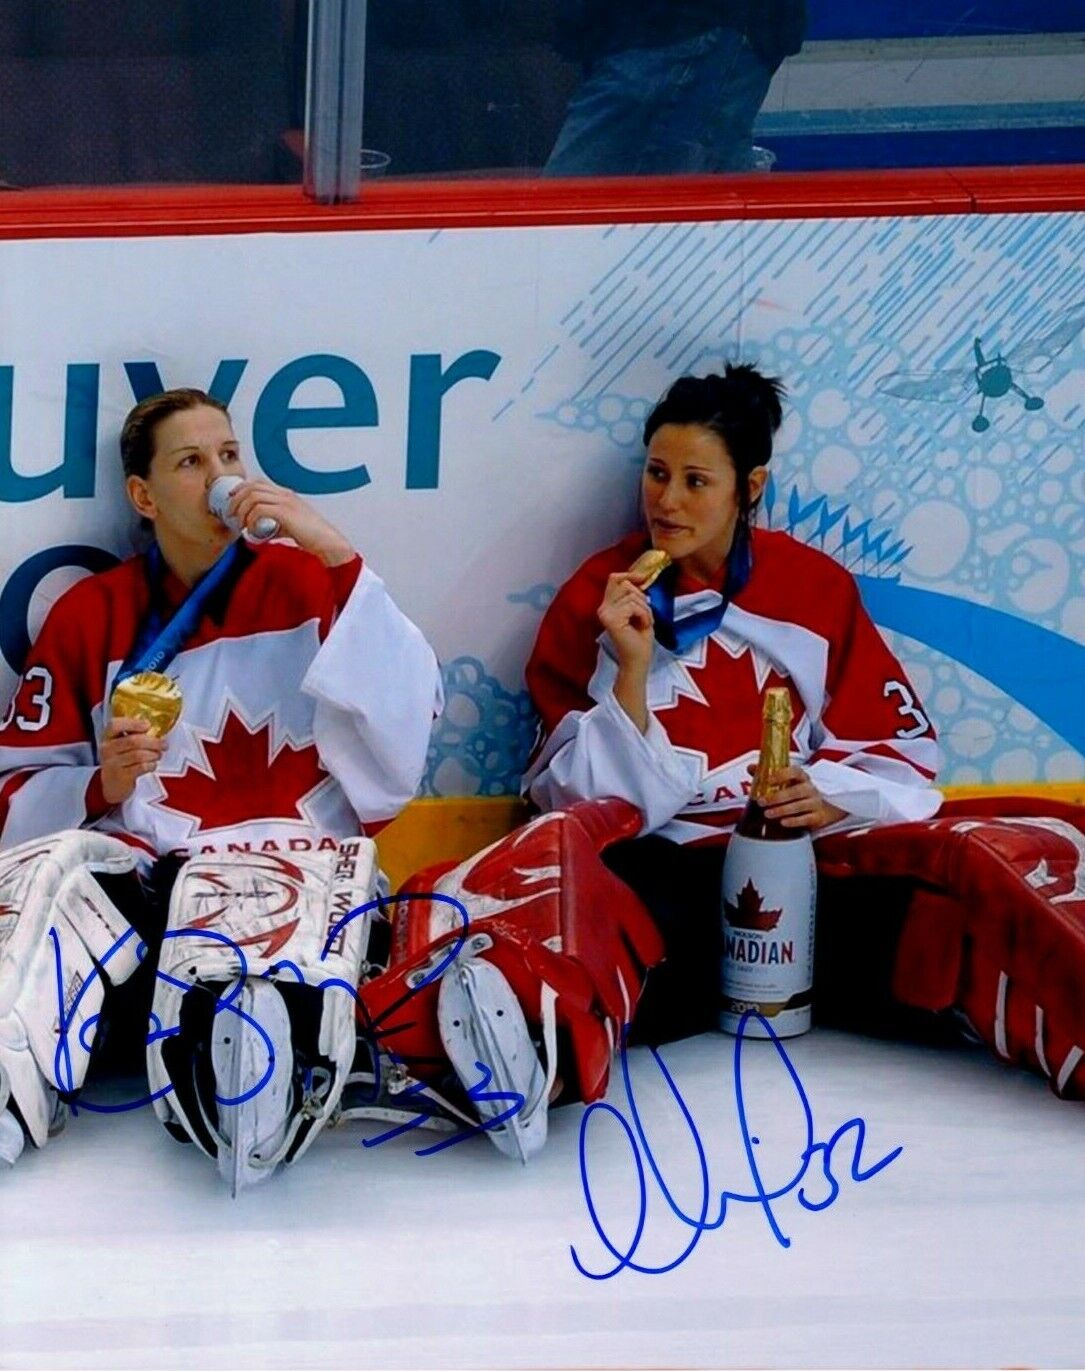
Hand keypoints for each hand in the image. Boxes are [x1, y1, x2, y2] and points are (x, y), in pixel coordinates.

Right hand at [100, 717, 167, 805]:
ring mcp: (112, 764)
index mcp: (108, 737)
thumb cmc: (121, 760)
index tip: (147, 725)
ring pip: (138, 755)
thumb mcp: (121, 745)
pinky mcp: (121, 776)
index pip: (115, 725)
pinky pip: (141, 767)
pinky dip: (151, 765)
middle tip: (163, 744)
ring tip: (158, 755)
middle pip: (133, 741)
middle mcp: (107, 749)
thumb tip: (156, 730)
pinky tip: (152, 764)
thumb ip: (134, 735)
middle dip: (153, 742)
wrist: (112, 784)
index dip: (133, 723)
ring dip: (154, 754)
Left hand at [226, 480, 355, 566]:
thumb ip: (275, 525)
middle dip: (236, 499)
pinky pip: (259, 509)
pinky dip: (251, 519)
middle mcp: (285, 494)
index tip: (232, 500)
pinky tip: (251, 528)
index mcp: (286, 494)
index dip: (241, 488)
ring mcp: (286, 502)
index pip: (258, 482)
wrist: (327, 541)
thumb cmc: (312, 536)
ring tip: (240, 523)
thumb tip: (258, 532)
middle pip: (252, 486)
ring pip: (253, 496)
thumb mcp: (290, 526)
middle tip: (230, 513)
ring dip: (241, 510)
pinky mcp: (285, 512)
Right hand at [598, 572, 655, 671]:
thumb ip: (634, 594)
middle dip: (641, 598)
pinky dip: (644, 615)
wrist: (638, 660)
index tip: (642, 578)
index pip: (614, 578)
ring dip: (644, 609)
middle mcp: (602, 608)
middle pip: (625, 584)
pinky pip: (632, 606)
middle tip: (645, 616)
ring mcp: (605, 613)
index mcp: (607, 605)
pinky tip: (642, 626)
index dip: (629, 575)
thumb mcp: (638, 610)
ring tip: (644, 622)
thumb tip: (640, 576)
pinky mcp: (611, 620)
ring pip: (631, 596)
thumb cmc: (640, 637)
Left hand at [750, 764, 847, 830]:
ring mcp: (815, 803)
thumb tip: (750, 767)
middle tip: (761, 802)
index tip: (768, 780)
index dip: (782, 775)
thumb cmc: (797, 794)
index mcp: (801, 777)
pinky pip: (806, 819)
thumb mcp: (785, 783)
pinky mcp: (817, 817)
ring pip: (800, 805)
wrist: (820, 810)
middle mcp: (809, 788)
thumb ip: (767, 775)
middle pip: (796, 791)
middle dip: (777, 797)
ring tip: (767, 814)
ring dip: (782, 810)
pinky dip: (794, 821)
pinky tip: (783, 822)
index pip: (795, 771)